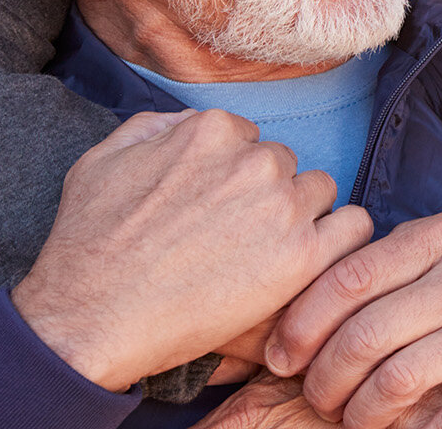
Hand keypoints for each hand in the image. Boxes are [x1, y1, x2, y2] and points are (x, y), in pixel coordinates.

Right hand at [11, 109, 372, 391]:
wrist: (89, 319)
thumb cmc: (87, 245)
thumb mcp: (102, 160)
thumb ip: (154, 127)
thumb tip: (188, 122)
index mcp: (212, 130)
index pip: (249, 139)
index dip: (232, 176)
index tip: (215, 208)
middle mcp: (255, 160)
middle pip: (284, 165)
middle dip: (265, 194)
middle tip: (235, 236)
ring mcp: (281, 208)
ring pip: (318, 192)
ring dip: (300, 216)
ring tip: (264, 253)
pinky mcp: (301, 257)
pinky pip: (353, 229)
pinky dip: (339, 240)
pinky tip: (313, 260)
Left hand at [265, 201, 441, 428]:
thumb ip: (420, 246)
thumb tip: (347, 270)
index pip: (349, 278)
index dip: (302, 322)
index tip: (280, 354)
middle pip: (363, 334)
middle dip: (324, 379)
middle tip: (317, 399)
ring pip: (400, 378)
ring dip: (363, 413)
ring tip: (357, 422)